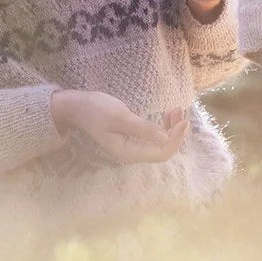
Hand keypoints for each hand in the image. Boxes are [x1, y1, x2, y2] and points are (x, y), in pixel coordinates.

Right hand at [50, 91, 187, 163]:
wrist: (77, 107)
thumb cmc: (97, 110)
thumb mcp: (120, 117)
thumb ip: (143, 129)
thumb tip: (165, 138)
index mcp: (129, 152)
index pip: (161, 153)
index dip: (175, 139)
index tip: (183, 120)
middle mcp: (132, 153)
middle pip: (163, 150)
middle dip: (175, 133)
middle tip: (181, 111)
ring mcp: (132, 146)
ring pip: (160, 143)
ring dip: (171, 128)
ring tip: (176, 110)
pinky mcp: (131, 137)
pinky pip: (153, 137)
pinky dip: (163, 126)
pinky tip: (167, 114)